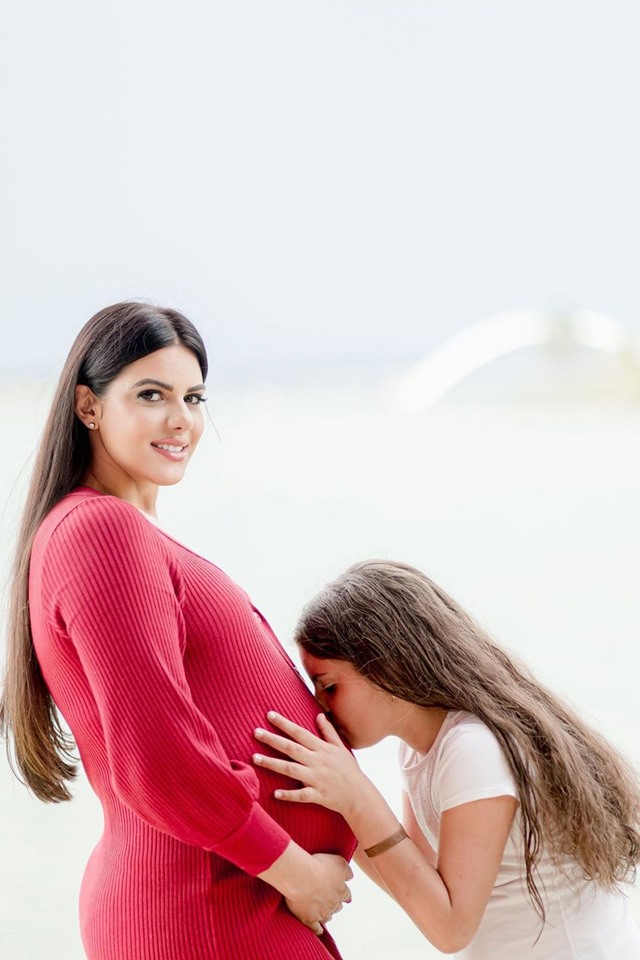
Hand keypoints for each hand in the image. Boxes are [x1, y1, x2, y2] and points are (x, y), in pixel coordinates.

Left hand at [253, 711, 370, 818]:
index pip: (299, 733)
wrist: (359, 795)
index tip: (269, 714)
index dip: (284, 723)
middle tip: (255, 731)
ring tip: (255, 758)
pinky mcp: (318, 795)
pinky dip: (289, 794)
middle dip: (272, 739)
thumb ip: (328, 731)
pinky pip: (301, 795)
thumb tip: (319, 715)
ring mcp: (317, 778)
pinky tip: (275, 793)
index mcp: (322, 748)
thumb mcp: (341, 747)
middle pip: (291, 748)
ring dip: (272, 764)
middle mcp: (317, 761)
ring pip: (291, 769)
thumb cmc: (349, 770)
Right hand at [284, 852, 352, 934]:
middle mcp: (333, 903)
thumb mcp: (339, 862)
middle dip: (335, 904)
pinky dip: (317, 929)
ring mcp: (322, 912)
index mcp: (341, 890)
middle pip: (338, 906)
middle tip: (331, 902)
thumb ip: (347, 871)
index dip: (345, 894)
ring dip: (327, 916)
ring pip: (327, 917)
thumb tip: (351, 877)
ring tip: (324, 915)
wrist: (302, 877)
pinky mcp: (309, 919)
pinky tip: (318, 930)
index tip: (345, 896)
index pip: (347, 894)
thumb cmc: (319, 866)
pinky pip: (315, 928)